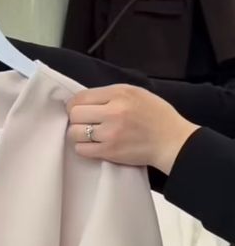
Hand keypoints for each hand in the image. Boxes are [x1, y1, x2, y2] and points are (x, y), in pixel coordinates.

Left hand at [68, 84, 197, 173]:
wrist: (171, 141)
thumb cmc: (156, 116)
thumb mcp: (137, 93)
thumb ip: (112, 94)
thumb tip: (86, 100)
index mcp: (119, 93)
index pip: (81, 97)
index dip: (75, 104)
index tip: (79, 110)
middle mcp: (113, 111)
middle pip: (74, 114)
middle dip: (76, 119)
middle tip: (84, 123)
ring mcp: (110, 133)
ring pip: (74, 133)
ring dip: (78, 134)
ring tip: (88, 135)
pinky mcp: (110, 152)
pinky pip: (81, 149)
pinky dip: (83, 148)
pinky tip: (92, 146)